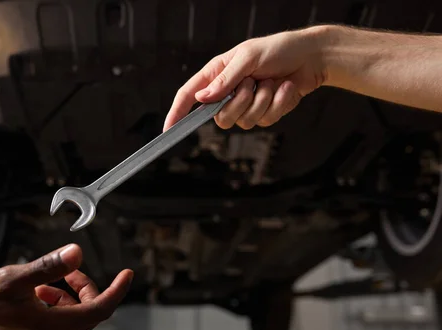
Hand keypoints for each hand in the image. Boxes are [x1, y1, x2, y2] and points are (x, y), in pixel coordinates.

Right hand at [0, 244, 132, 329]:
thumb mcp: (17, 278)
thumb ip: (50, 266)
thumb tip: (77, 253)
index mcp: (56, 328)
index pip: (101, 308)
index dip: (117, 289)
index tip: (127, 274)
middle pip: (88, 313)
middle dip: (82, 288)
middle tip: (64, 271)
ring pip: (73, 321)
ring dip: (66, 299)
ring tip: (42, 285)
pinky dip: (56, 312)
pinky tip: (35, 299)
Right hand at [164, 27, 327, 130]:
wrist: (311, 58)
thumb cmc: (278, 49)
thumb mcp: (248, 57)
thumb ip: (225, 79)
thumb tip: (202, 98)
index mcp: (217, 74)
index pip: (189, 96)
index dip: (177, 113)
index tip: (168, 129)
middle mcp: (228, 92)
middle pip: (219, 117)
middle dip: (239, 103)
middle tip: (253, 84)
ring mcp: (246, 105)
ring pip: (243, 121)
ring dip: (262, 101)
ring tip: (271, 82)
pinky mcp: (264, 113)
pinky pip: (264, 121)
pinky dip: (277, 104)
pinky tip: (284, 89)